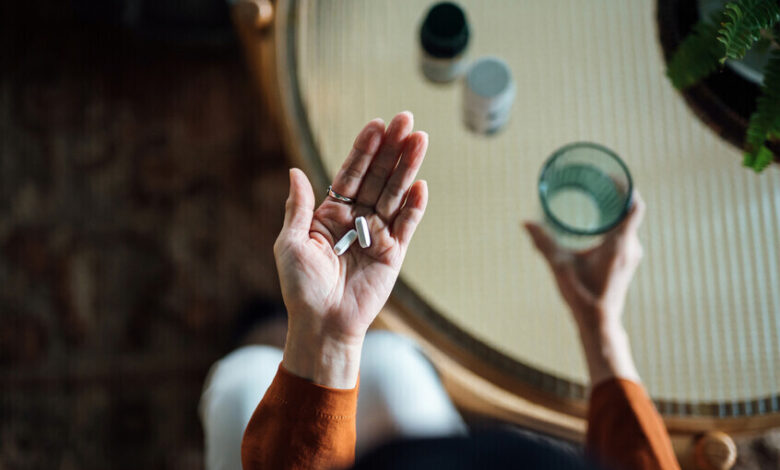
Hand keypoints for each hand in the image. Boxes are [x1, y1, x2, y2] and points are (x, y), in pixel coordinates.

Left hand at [274, 112, 427, 387]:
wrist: (322, 324)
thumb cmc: (301, 287)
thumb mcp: (290, 243)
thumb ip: (299, 207)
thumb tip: (296, 171)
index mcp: (330, 214)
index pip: (350, 173)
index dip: (364, 150)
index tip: (376, 124)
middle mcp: (356, 219)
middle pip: (377, 176)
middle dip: (392, 149)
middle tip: (407, 120)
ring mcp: (376, 235)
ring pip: (394, 194)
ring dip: (407, 168)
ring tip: (420, 139)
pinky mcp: (393, 254)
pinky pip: (406, 225)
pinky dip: (414, 206)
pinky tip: (421, 184)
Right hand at [524, 191, 645, 383]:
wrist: (599, 323)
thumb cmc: (582, 296)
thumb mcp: (560, 266)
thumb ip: (543, 243)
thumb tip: (525, 222)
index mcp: (619, 244)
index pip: (634, 205)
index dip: (626, 187)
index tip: (610, 177)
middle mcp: (631, 247)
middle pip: (630, 211)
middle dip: (615, 195)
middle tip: (597, 183)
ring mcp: (631, 256)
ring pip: (628, 223)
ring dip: (615, 210)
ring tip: (596, 198)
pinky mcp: (626, 262)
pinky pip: (625, 234)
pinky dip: (614, 223)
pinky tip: (598, 222)